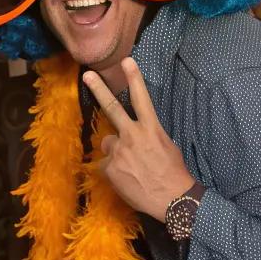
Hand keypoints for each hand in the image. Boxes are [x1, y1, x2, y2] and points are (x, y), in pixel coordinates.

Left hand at [83, 57, 192, 221]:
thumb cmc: (173, 172)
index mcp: (151, 129)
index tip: (127, 60)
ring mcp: (120, 152)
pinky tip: (127, 178)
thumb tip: (133, 135)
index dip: (134, 78)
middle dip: (99, 89)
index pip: (142, 99)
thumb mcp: (166, 146)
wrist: (172, 199)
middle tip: (87, 74)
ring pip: (108, 143)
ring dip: (116, 152)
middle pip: (112, 108)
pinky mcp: (110, 168)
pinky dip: (115, 170)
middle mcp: (133, 136)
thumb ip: (147, 135)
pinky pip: (107, 164)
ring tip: (131, 166)